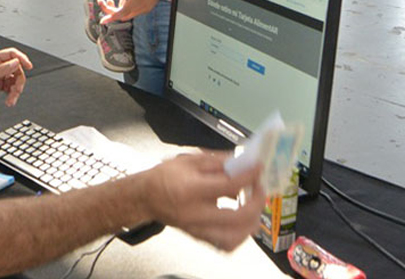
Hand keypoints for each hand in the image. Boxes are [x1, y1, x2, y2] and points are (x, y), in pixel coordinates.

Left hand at [0, 48, 31, 112]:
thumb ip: (1, 70)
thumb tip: (15, 63)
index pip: (11, 54)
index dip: (21, 59)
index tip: (29, 66)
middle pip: (15, 68)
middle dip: (18, 80)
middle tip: (17, 90)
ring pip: (14, 79)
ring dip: (15, 90)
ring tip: (11, 99)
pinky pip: (10, 87)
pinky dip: (12, 94)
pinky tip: (9, 100)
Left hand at [98, 0, 174, 23]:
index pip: (122, 12)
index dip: (111, 17)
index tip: (102, 21)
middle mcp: (142, 6)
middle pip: (122, 15)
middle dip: (110, 11)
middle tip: (101, 1)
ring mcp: (145, 8)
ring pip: (126, 15)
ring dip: (116, 10)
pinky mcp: (146, 8)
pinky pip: (132, 12)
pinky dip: (124, 9)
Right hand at [145, 152, 264, 251]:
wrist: (145, 197)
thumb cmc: (163, 178)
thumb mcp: (188, 160)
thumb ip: (216, 161)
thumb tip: (239, 161)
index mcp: (190, 190)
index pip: (229, 185)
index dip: (248, 176)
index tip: (257, 168)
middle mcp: (195, 214)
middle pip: (238, 216)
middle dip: (256, 201)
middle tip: (258, 187)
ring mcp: (198, 229)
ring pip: (235, 237)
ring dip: (251, 221)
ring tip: (252, 205)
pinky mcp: (200, 236)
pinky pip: (226, 244)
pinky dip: (240, 234)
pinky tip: (241, 221)